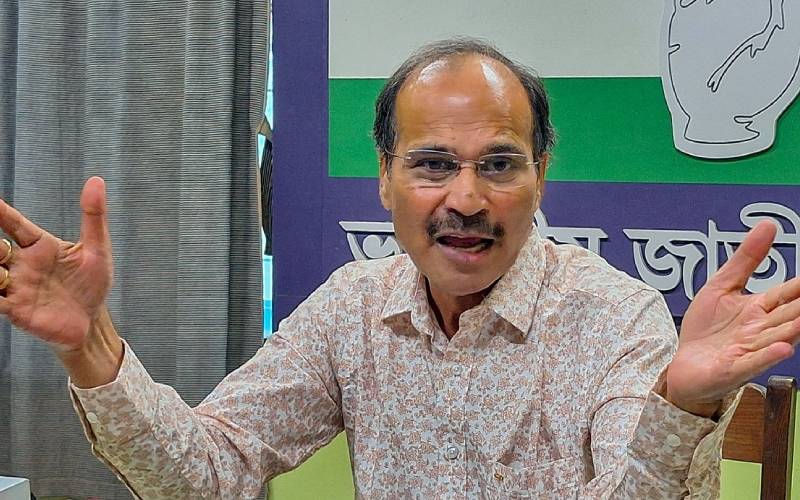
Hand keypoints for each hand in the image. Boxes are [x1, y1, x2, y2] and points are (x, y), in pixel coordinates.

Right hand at [0, 177, 112, 352]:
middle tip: (0, 247)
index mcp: (40, 246)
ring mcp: (16, 287)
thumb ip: (94, 216)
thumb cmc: (92, 283)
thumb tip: (96, 181)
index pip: (14, 224)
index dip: (1, 212)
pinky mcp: (15, 310)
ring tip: (2, 270)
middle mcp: (23, 264)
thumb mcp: (98, 248)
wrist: (92, 321)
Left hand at [666, 221, 799, 416]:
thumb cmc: (705, 330)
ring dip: (793, 328)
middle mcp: (760, 330)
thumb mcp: (721, 286)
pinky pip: (754, 361)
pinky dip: (768, 355)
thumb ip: (745, 259)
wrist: (681, 364)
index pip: (790, 293)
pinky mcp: (734, 368)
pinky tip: (784, 348)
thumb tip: (768, 226)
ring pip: (778, 337)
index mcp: (759, 309)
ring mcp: (749, 350)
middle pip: (790, 314)